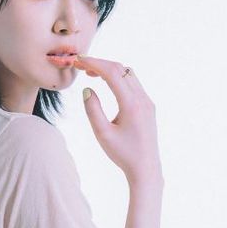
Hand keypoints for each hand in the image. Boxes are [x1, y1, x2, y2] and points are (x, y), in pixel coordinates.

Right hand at [73, 54, 162, 184]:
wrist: (145, 167)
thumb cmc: (122, 154)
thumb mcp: (102, 134)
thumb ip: (93, 110)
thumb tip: (88, 90)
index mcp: (131, 104)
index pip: (112, 73)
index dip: (94, 63)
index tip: (79, 60)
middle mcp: (142, 98)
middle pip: (121, 69)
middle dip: (100, 63)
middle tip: (81, 64)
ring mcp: (147, 101)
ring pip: (128, 74)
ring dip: (110, 69)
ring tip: (91, 73)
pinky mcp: (148, 105)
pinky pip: (133, 83)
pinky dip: (118, 78)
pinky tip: (106, 83)